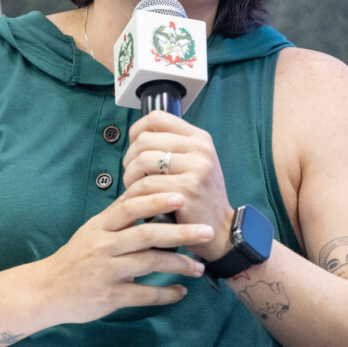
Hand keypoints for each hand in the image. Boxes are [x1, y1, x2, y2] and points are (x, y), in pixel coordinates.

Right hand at [37, 191, 212, 324]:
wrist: (47, 290)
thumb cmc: (75, 257)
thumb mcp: (91, 231)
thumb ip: (117, 217)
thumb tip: (144, 194)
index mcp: (101, 226)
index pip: (131, 207)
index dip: (156, 200)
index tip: (181, 196)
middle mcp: (104, 246)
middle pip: (146, 234)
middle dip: (179, 233)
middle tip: (206, 231)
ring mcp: (106, 272)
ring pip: (148, 264)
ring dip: (178, 265)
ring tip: (199, 266)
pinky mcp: (109, 296)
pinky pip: (143, 295)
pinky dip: (165, 294)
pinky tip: (181, 292)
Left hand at [122, 111, 233, 260]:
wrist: (219, 228)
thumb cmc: (199, 196)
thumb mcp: (193, 163)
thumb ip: (171, 147)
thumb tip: (135, 137)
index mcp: (199, 137)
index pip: (157, 118)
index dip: (137, 131)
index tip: (133, 149)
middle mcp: (200, 148)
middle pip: (145, 140)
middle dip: (129, 159)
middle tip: (131, 176)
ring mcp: (195, 167)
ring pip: (142, 161)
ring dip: (130, 177)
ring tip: (133, 189)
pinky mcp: (187, 189)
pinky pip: (146, 185)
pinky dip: (135, 194)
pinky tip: (137, 202)